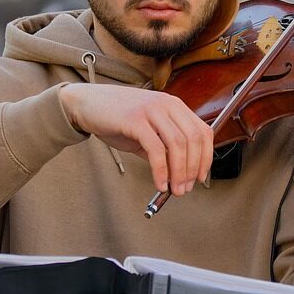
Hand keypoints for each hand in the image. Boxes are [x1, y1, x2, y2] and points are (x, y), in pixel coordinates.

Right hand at [59, 84, 213, 195]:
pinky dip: (161, 170)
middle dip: (192, 169)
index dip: (206, 157)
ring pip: (177, 145)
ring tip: (173, 189)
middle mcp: (166, 104)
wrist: (87, 103)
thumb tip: (179, 175)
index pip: (203, 131)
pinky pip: (155, 149)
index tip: (200, 177)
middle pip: (193, 139)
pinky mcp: (135, 120)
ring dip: (179, 172)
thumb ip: (163, 148)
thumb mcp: (147, 130)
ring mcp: (151, 110)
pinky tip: (159, 183)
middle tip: (184, 188)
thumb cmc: (116, 117)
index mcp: (174, 105)